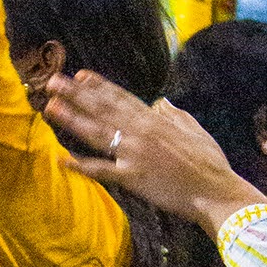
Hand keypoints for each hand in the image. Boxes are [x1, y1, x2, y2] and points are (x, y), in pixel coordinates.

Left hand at [42, 71, 259, 229]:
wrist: (215, 192)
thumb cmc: (210, 163)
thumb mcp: (196, 131)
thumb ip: (176, 115)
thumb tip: (163, 103)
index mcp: (156, 120)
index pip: (122, 98)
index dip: (99, 86)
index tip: (80, 74)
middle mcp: (141, 132)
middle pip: (103, 109)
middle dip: (76, 94)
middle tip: (53, 81)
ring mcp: (135, 154)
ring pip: (97, 133)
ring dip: (72, 119)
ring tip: (50, 106)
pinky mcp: (133, 178)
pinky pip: (102, 171)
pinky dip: (82, 166)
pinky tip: (62, 160)